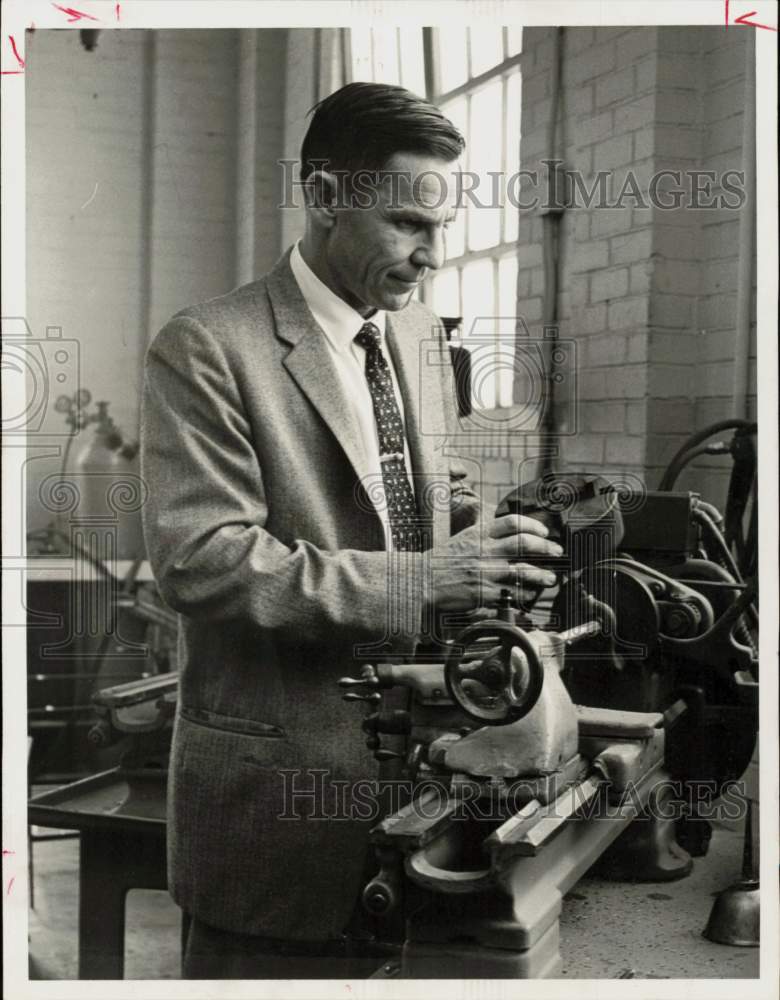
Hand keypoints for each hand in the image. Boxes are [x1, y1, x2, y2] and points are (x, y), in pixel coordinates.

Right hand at [424, 514, 562, 611]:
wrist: (423, 581)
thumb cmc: (443, 560)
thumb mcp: (464, 537)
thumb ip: (486, 532)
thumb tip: (510, 528)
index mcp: (479, 534)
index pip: (512, 522)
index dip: (533, 525)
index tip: (544, 531)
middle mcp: (484, 551)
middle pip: (523, 544)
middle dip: (546, 547)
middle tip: (557, 551)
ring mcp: (485, 573)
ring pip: (522, 571)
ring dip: (541, 575)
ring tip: (550, 578)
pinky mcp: (483, 593)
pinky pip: (512, 594)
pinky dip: (525, 595)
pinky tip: (530, 596)